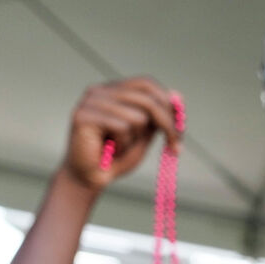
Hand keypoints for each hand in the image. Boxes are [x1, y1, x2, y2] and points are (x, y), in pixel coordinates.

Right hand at [62, 78, 180, 191]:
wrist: (90, 178)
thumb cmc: (115, 157)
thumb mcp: (144, 134)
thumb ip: (158, 116)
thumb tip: (177, 95)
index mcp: (114, 91)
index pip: (147, 84)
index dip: (168, 104)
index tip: (181, 128)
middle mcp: (100, 91)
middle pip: (147, 99)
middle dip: (167, 125)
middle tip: (175, 147)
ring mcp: (90, 101)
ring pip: (138, 117)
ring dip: (136, 140)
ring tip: (120, 147)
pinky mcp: (83, 115)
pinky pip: (122, 128)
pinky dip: (123, 145)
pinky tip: (109, 150)